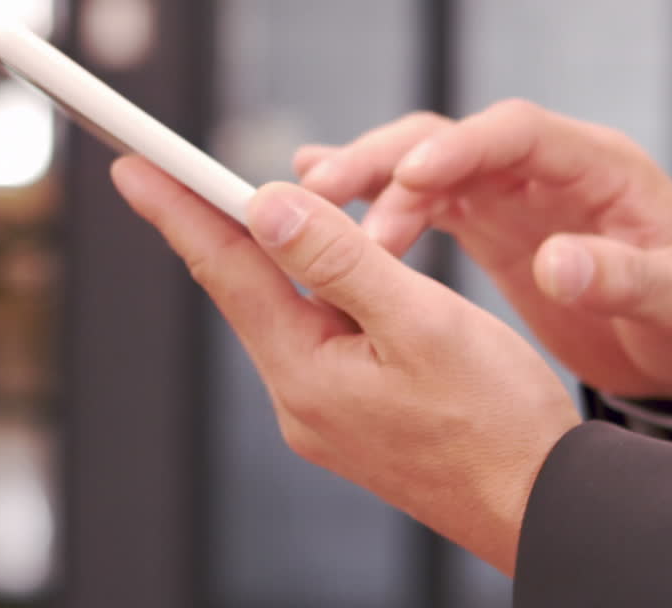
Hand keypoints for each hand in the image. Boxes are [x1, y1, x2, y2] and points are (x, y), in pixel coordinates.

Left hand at [112, 154, 581, 575]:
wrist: (540, 506)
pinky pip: (315, 339)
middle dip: (212, 226)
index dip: (179, 209)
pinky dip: (311, 294)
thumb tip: (265, 206)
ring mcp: (324, 415)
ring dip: (269, 257)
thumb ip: (340, 260)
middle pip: (244, 292)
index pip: (225, 271)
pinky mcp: (352, 419)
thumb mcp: (422, 322)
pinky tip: (323, 275)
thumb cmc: (498, 421)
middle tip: (172, 171)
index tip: (132, 166)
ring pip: (282, 313)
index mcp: (306, 372)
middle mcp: (300, 399)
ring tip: (250, 207)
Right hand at [295, 100, 671, 410]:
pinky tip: (326, 210)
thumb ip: (624, 281)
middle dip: (387, 158)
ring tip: (307, 200)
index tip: (406, 177)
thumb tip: (561, 265)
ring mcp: (515, 192)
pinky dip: (377, 203)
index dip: (460, 148)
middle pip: (454, 138)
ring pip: (428, 166)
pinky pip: (426, 200)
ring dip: (369, 181)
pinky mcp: (494, 222)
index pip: (519, 132)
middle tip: (323, 188)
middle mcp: (547, 167)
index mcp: (599, 167)